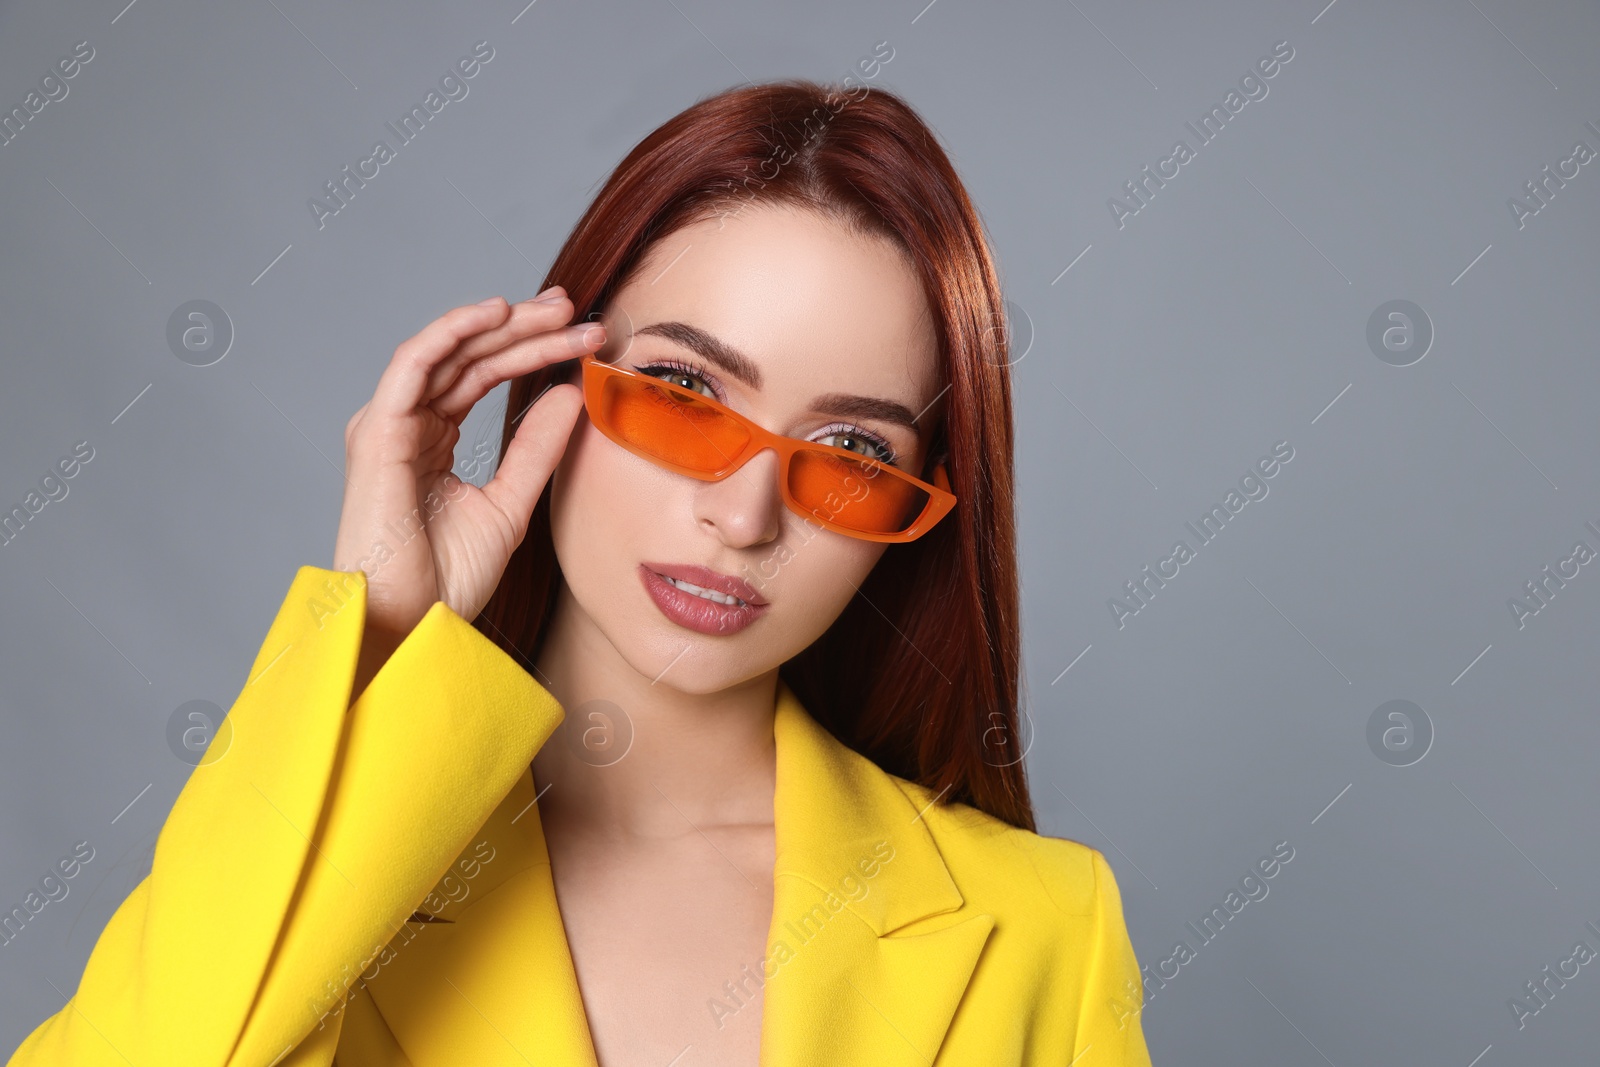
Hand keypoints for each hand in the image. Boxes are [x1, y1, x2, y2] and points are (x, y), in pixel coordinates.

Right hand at [332, 287, 602, 688]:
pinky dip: (453, 332)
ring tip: (553, 309)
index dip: (532, 350)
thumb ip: (537, 448)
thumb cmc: (447, 579)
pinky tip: (495, 314)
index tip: (583, 337)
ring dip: (501, 324)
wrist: (410, 624)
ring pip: (449, 353)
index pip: (483, 376)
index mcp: (430, 440)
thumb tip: (571, 394)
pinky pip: (415, 364)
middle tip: (574, 309)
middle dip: (524, 328)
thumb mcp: (510, 502)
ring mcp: (388, 425)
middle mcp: (405, 425)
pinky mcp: (378, 431)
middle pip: (470, 358)